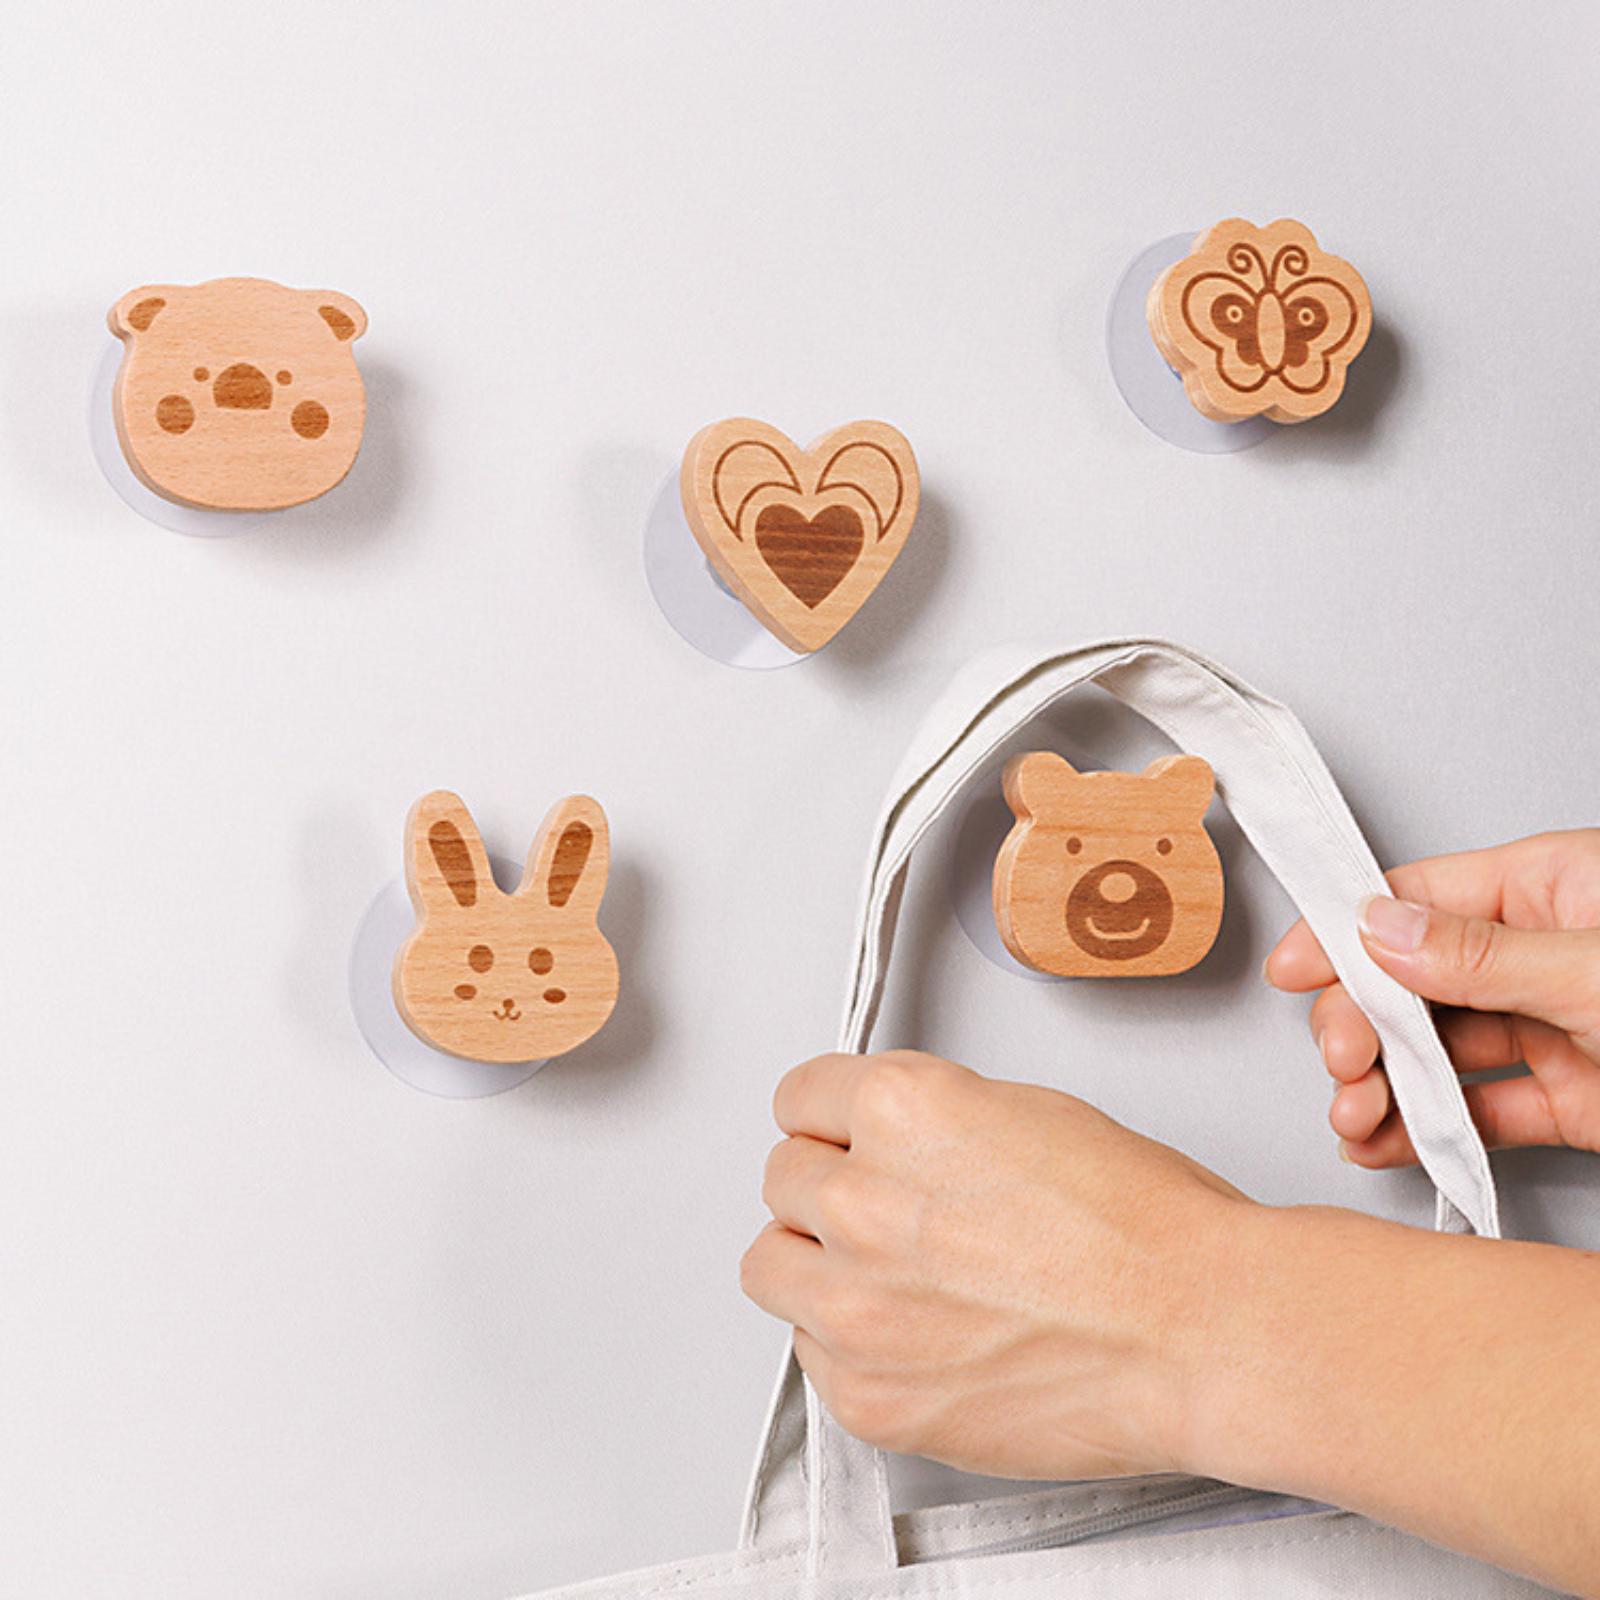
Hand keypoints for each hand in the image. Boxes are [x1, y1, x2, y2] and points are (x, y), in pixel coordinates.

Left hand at [740, 1050, 1251, 1479]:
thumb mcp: (1022, 1112)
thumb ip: (926, 1121)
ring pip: (769, 1265)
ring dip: (814, 1262)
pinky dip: (847, 1343)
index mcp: (900, 1110)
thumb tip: (886, 1143)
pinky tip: (914, 1335)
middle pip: (781, 1178)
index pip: (799, 1098)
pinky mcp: (867, 1395)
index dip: (830, 1118)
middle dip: (828, 1187)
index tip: (839, 1135)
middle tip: (883, 1210)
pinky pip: (810, 1352)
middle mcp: (861, 1201)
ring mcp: (855, 1305)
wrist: (1197, 1332)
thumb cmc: (1142, 1226)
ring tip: (880, 1273)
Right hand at [1265, 829, 1599, 1165]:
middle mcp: (1545, 954)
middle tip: (1344, 1059)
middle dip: (1362, 1024)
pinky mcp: (1574, 1100)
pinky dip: (1429, 1131)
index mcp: (1556, 889)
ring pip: (1438, 1050)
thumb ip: (1484, 954)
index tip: (1294, 969)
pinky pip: (1482, 1111)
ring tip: (1357, 1118)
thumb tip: (1380, 929)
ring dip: (1384, 1087)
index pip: (1422, 900)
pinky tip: (1387, 1142)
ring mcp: (1556, 1028)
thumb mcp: (1596, 972)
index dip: (1347, 934)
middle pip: (1415, 979)